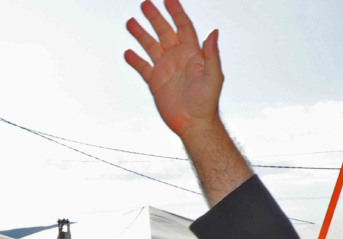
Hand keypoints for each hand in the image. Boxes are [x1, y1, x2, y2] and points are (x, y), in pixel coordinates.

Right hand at [125, 0, 222, 139]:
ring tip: (130, 22)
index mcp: (192, 53)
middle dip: (155, 17)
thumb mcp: (213, 77)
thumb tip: (214, 32)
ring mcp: (165, 68)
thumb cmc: (207, 102)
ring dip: (141, 34)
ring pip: (151, 46)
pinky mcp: (155, 82)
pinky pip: (143, 67)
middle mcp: (178, 57)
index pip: (183, 26)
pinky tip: (128, 52)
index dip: (176, 12)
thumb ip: (212, 55)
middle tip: (145, 3)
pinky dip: (135, 60)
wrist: (194, 123)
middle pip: (164, 31)